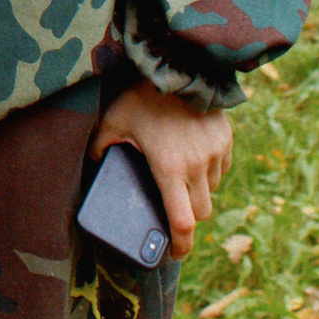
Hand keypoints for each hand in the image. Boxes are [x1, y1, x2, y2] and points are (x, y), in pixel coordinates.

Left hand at [89, 78, 231, 261]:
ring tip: (179, 179)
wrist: (181, 64)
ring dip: (198, 193)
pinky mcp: (226, 139)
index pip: (183, 223)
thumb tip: (93, 160)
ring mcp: (215, 153)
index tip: (175, 254)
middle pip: (201, 213)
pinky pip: (221, 167)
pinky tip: (193, 158)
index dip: (181, 245)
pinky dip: (209, 171)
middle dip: (188, 219)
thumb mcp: (114, 120)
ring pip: (212, 190)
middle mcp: (197, 166)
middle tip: (172, 213)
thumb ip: (101, 145)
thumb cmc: (142, 95)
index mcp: (169, 169)